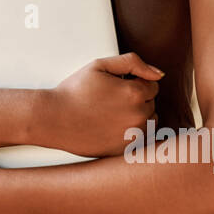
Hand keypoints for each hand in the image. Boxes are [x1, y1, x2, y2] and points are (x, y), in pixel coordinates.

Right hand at [33, 52, 161, 157]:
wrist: (54, 119)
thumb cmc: (75, 91)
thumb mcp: (100, 65)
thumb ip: (132, 62)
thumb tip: (159, 74)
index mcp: (135, 93)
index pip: (152, 85)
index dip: (134, 82)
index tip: (115, 86)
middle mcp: (139, 116)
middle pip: (151, 103)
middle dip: (136, 99)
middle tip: (109, 99)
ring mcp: (133, 136)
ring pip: (149, 121)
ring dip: (137, 115)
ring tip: (111, 113)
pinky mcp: (125, 150)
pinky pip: (140, 138)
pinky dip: (131, 132)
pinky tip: (111, 127)